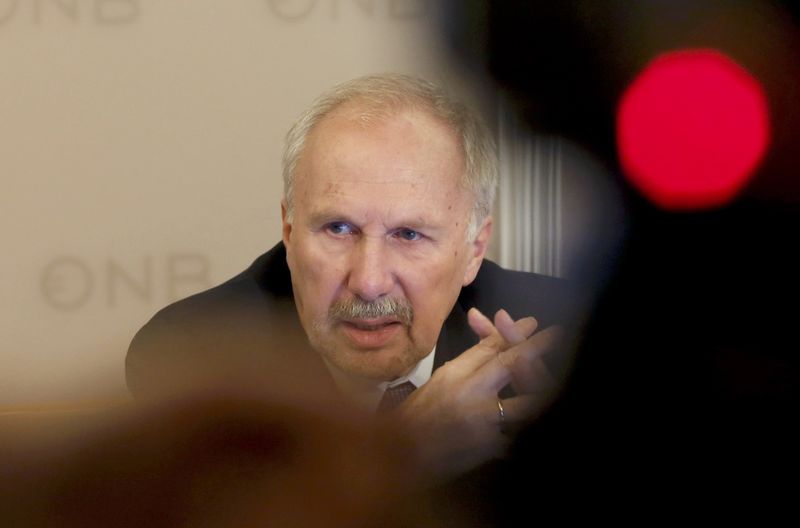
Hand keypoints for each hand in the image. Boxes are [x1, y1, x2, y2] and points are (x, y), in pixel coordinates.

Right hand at [393, 308, 561, 479]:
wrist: (405, 452)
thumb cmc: (425, 407)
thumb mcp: (449, 374)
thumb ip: (481, 353)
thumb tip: (508, 327)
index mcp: (465, 379)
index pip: (504, 356)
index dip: (530, 343)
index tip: (551, 331)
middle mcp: (477, 402)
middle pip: (519, 379)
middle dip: (538, 367)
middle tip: (558, 348)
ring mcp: (486, 429)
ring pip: (524, 408)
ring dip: (536, 396)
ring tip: (546, 386)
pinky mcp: (490, 451)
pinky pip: (515, 436)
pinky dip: (522, 426)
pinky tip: (531, 416)